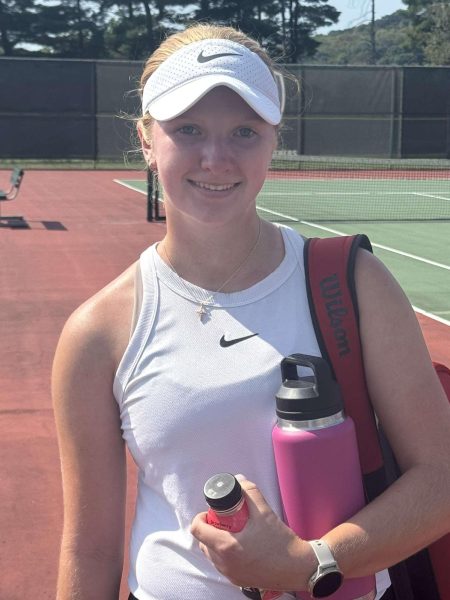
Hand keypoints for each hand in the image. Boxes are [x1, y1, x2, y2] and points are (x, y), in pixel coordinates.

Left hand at [191, 478, 314, 591]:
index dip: (201, 517)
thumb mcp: (264, 512)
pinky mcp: (238, 581)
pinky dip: (224, 553)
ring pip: (211, 554)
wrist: (298, 568)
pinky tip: (240, 544)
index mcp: (227, 547)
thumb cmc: (280, 542)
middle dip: (210, 528)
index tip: (211, 511)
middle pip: (203, 542)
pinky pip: (222, 564)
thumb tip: (238, 480)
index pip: (198, 530)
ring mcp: (230, 575)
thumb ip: (249, 492)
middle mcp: (224, 564)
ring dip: (216, 541)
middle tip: (224, 519)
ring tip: (233, 530)